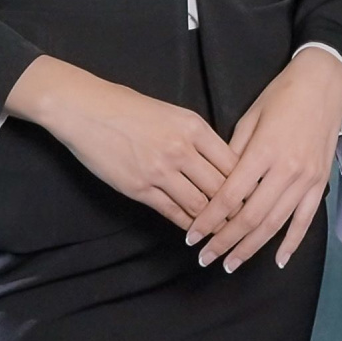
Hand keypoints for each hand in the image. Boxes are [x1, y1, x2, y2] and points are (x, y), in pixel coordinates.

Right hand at [6, 54, 237, 226]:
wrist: (86, 110)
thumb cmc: (129, 107)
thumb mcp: (172, 114)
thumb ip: (196, 137)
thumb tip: (219, 163)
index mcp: (194, 127)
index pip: (233, 163)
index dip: (247, 184)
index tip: (255, 198)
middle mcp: (182, 149)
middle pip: (221, 187)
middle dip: (237, 208)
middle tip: (247, 223)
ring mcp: (160, 171)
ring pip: (200, 205)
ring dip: (214, 222)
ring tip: (226, 233)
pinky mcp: (139, 188)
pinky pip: (173, 213)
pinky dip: (188, 225)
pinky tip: (196, 232)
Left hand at [189, 48, 341, 272]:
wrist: (323, 83)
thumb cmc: (281, 95)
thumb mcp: (250, 117)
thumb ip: (233, 153)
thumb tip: (217, 185)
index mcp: (263, 151)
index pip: (230, 196)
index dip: (209, 220)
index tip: (192, 236)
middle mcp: (286, 170)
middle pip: (250, 217)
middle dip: (225, 241)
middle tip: (205, 257)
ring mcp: (306, 178)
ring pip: (275, 224)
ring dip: (251, 247)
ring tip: (230, 263)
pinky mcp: (320, 182)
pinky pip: (306, 219)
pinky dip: (292, 242)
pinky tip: (278, 260)